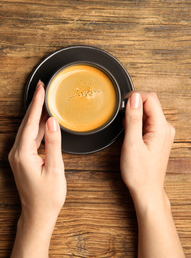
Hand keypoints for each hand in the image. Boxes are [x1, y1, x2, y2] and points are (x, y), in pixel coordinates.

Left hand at [9, 80, 65, 257]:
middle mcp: (16, 153)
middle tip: (42, 87)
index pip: (30, 123)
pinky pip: (29, 138)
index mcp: (22, 154)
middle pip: (26, 123)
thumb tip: (52, 121)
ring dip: (35, 115)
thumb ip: (53, 144)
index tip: (41, 89)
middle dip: (34, 104)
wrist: (37, 214)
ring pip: (27, 130)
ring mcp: (17, 156)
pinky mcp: (21, 159)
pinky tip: (44, 121)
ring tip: (44, 99)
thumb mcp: (55, 169)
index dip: (36, 104)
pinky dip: (36, 128)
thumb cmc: (47, 197)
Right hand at [121, 91, 183, 257]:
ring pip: (147, 112)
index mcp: (161, 127)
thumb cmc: (139, 172)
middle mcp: (165, 128)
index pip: (150, 98)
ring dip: (134, 115)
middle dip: (133, 106)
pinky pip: (147, 122)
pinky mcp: (158, 138)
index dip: (134, 97)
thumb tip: (133, 98)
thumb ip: (133, 119)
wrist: (146, 190)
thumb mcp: (132, 144)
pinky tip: (130, 135)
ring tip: (125, 130)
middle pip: (150, 104)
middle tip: (120, 119)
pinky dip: (136, 123)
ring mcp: (163, 133)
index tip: (121, 105)